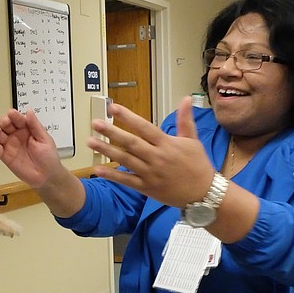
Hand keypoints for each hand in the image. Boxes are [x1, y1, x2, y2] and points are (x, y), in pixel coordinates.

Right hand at [0, 109, 63, 188]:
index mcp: (27, 129)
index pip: (18, 119)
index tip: (11, 113)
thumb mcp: (44, 139)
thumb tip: (28, 110)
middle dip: (3, 122)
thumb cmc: (49, 157)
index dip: (14, 116)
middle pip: (6, 125)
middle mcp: (16, 135)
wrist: (46, 177)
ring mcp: (9, 145)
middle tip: (3, 123)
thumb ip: (35, 125)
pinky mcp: (4, 156)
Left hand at [87, 98, 214, 206]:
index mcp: (167, 144)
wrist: (203, 194)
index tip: (113, 108)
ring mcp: (150, 173)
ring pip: (125, 160)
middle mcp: (157, 158)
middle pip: (131, 143)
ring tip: (91, 142)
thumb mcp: (193, 140)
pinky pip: (127, 181)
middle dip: (111, 132)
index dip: (128, 117)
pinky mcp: (146, 188)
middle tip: (95, 123)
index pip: (144, 127)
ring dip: (107, 151)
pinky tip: (98, 170)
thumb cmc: (198, 166)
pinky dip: (112, 175)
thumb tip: (185, 98)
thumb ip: (185, 119)